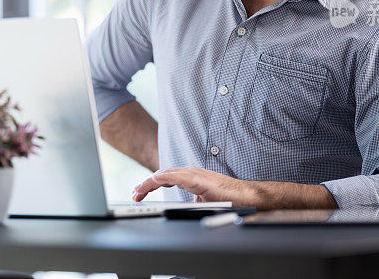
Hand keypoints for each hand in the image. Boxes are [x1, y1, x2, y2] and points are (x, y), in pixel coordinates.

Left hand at [132, 166, 253, 203]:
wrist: (245, 196)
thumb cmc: (227, 197)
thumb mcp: (202, 199)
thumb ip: (191, 198)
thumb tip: (182, 206)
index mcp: (189, 176)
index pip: (164, 178)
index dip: (150, 185)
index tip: (139, 193)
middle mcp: (190, 172)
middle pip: (161, 176)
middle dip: (145, 185)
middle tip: (134, 194)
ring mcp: (194, 174)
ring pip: (166, 175)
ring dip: (150, 182)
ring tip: (138, 190)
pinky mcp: (200, 179)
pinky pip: (178, 176)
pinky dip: (165, 177)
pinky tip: (155, 179)